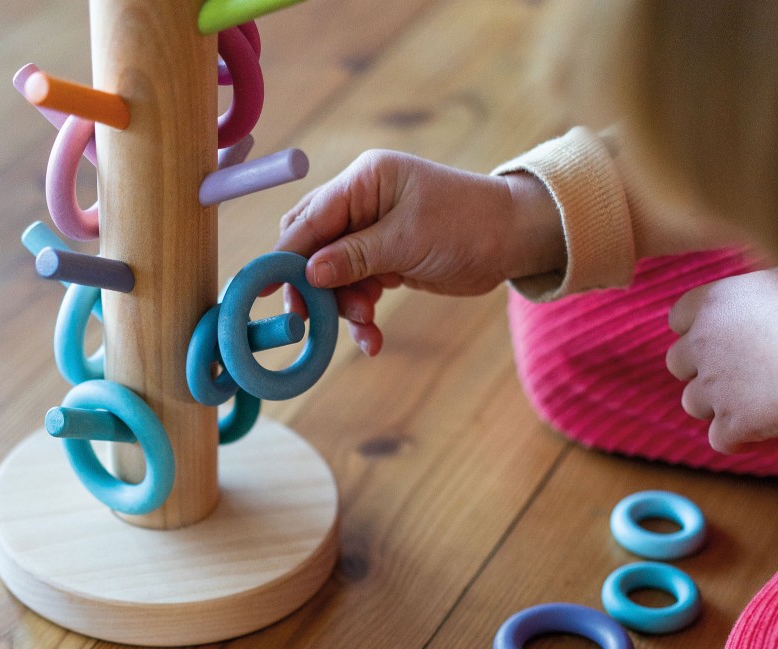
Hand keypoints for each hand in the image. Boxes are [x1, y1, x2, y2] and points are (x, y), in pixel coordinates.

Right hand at [274, 150, 564, 354]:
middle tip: (308, 320)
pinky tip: (372, 338)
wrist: (514, 240)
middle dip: (312, 286)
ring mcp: (372, 233)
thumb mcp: (408, 240)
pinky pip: (359, 289)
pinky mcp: (385, 259)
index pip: (310, 219)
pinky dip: (362, 314)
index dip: (284, 255)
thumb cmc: (467, 226)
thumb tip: (308, 272)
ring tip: (366, 328)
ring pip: (335, 275)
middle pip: (313, 247)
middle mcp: (362, 203)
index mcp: (364, 181)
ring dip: (344, 307)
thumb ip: (354, 256)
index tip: (263, 289)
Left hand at [666, 268, 777, 452]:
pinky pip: (720, 438)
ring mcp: (714, 386)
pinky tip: (759, 432)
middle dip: (700, 370)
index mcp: (716, 302)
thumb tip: (763, 288)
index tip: (718, 335)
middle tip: (736, 371)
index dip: (695, 328)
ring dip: (716, 405)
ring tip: (752, 399)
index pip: (678, 317)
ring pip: (692, 403)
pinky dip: (737, 439)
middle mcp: (704, 343)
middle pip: (677, 362)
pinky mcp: (733, 422)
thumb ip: (760, 289)